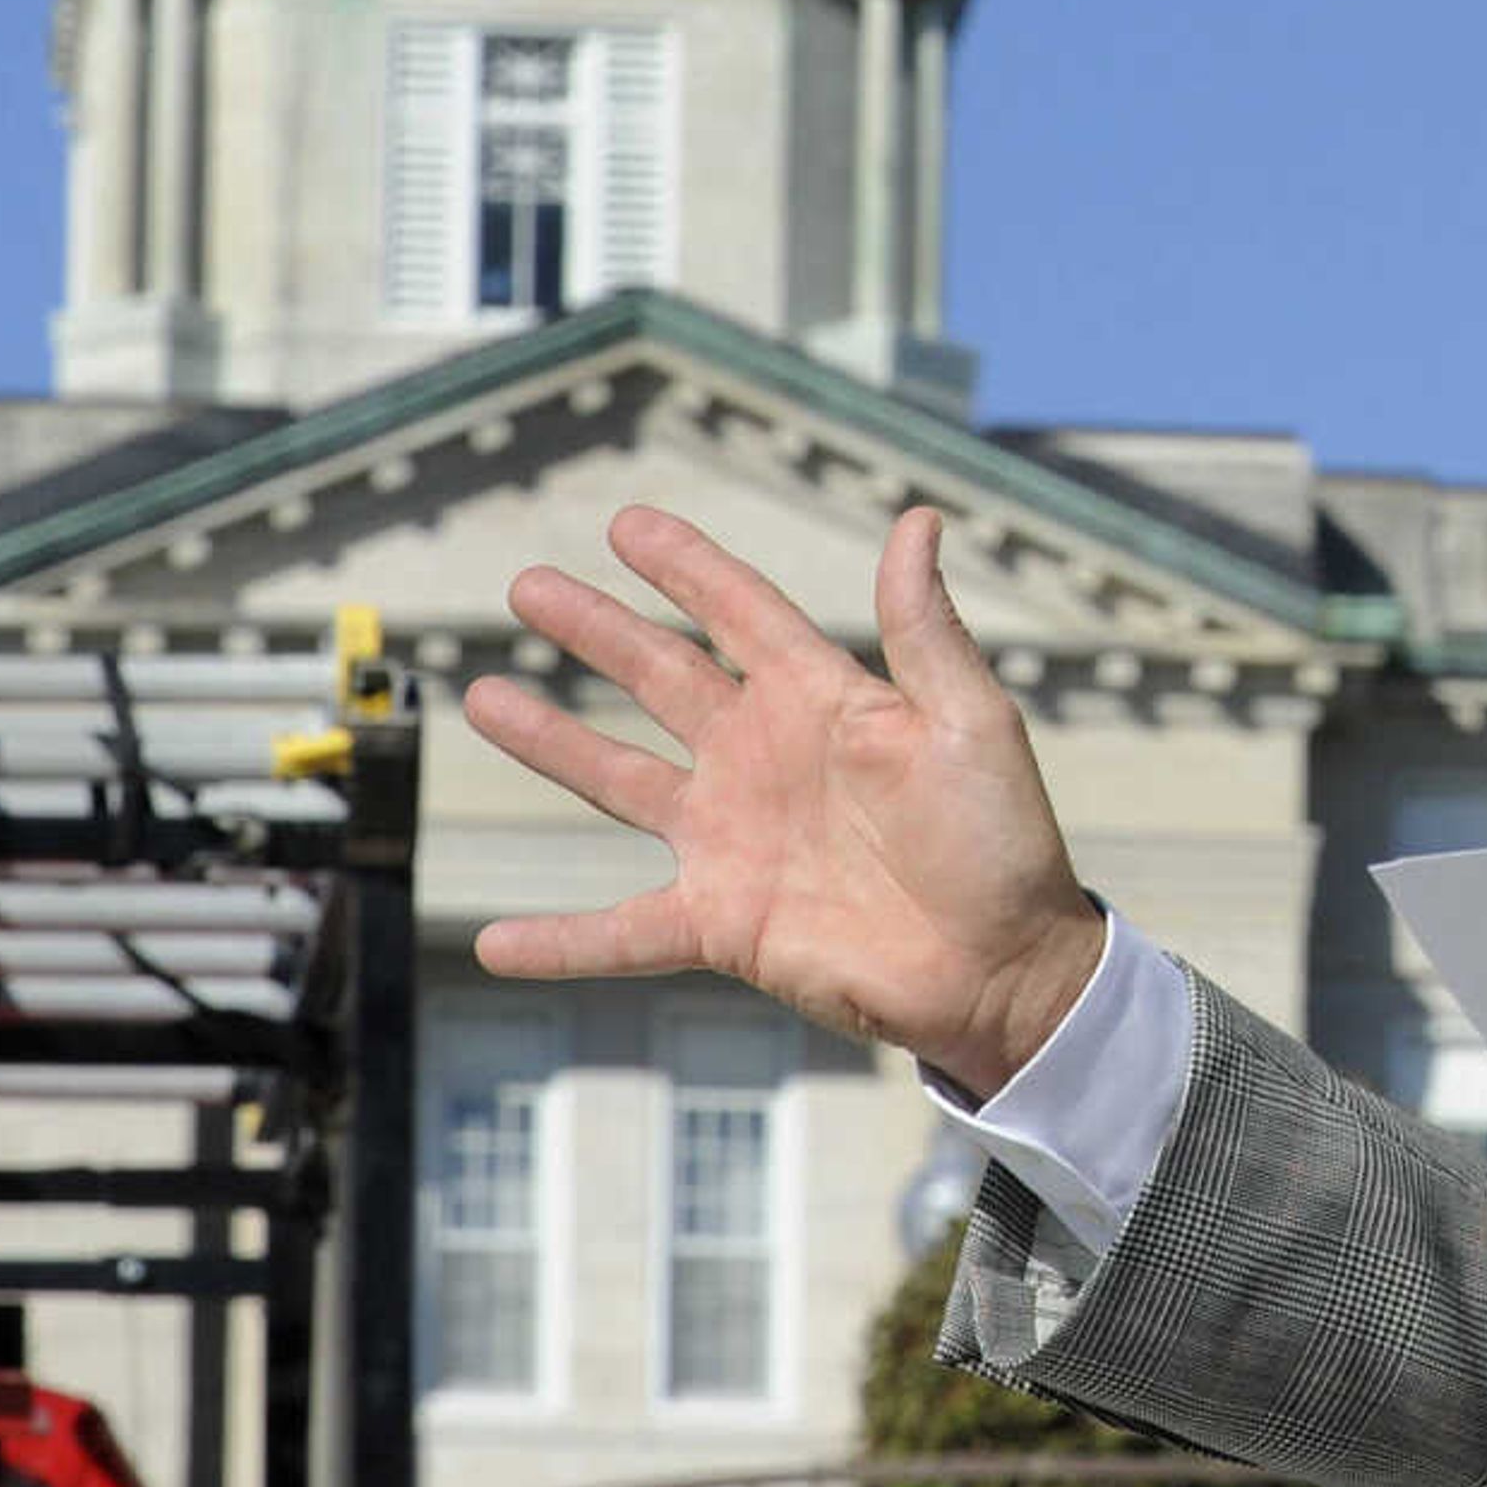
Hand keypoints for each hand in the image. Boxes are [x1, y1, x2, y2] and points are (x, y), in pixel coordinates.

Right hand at [464, 503, 1106, 1098]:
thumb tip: (918, 519)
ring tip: (483, 695)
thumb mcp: (971, 721)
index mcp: (824, 701)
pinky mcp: (722, 922)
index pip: (741, 615)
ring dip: (551, 742)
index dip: (687, 569)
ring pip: (619, 781)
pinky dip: (560, 941)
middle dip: (595, 631)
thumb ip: (925, 630)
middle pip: (661, 678)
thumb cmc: (1003, 840)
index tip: (628, 524)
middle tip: (527, 585)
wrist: (1002, 967)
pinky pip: (622, 932)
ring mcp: (735, 840)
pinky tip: (495, 942)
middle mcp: (765, 759)